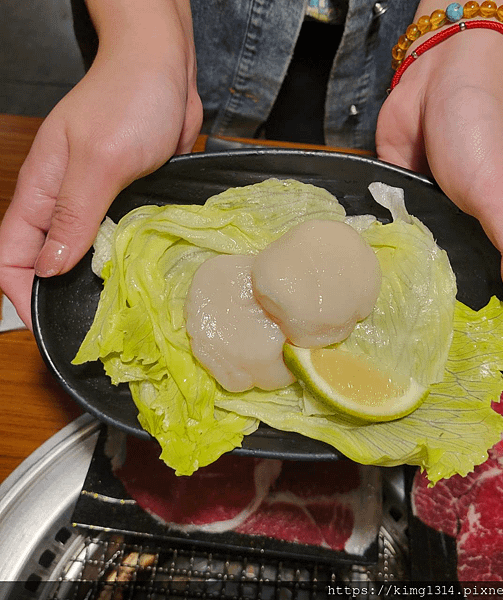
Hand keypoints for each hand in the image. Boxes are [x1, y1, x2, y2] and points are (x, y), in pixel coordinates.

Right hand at [0, 1, 201, 329]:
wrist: (165, 71)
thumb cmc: (129, 102)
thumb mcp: (98, 162)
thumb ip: (72, 215)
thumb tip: (48, 267)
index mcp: (42, 190)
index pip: (11, 251)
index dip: (18, 289)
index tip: (42, 321)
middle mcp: (64, 201)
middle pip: (45, 258)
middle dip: (57, 293)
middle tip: (88, 325)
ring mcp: (97, 200)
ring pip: (83, 252)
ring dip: (94, 280)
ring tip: (116, 311)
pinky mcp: (127, 198)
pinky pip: (119, 238)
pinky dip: (123, 259)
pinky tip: (141, 277)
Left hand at [376, 29, 502, 320]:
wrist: (437, 78)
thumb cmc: (480, 131)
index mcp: (490, 235)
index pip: (483, 290)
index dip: (467, 320)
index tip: (443, 356)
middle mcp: (454, 232)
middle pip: (437, 280)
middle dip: (417, 306)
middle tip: (392, 345)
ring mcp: (418, 218)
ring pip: (403, 259)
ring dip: (388, 280)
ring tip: (364, 317)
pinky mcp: (390, 201)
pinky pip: (378, 232)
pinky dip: (369, 247)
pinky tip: (351, 274)